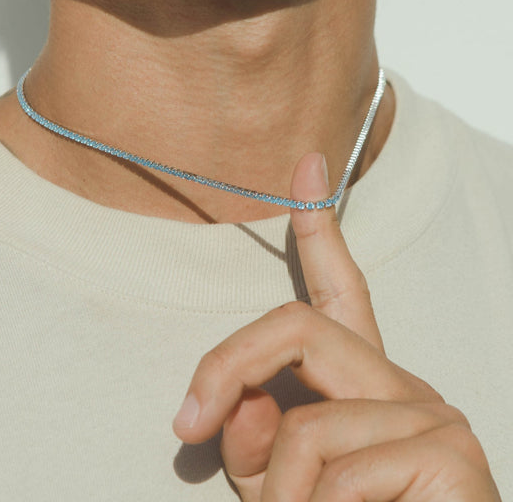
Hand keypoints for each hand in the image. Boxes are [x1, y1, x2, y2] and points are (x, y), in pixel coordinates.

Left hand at [172, 153, 501, 500]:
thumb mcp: (276, 489)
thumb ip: (255, 441)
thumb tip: (246, 402)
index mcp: (363, 384)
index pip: (341, 291)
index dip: (319, 229)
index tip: (307, 167)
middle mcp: (402, 383)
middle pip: (297, 326)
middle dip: (228, 367)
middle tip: (186, 426)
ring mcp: (431, 413)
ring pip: (303, 425)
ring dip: (275, 495)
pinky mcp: (449, 453)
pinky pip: (336, 471)